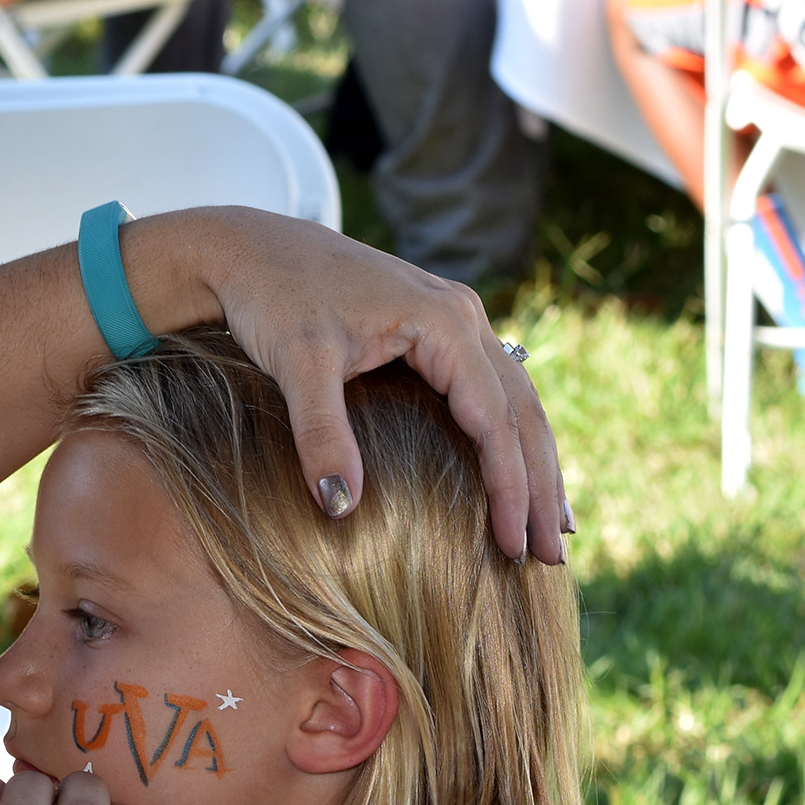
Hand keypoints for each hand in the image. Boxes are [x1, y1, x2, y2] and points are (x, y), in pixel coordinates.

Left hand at [127, 207, 568, 564]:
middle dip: (540, 484)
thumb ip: (321, 434)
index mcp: (445, 322)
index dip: (509, 486)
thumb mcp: (297, 365)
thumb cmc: (274, 299)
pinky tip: (516, 473)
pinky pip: (490, 388)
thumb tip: (341, 507)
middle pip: (522, 410)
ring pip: (515, 399)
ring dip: (535, 462)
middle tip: (551, 554)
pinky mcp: (436, 329)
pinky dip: (509, 434)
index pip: (495, 419)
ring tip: (553, 526)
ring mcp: (455, 319)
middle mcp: (463, 316)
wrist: (251, 249)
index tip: (513, 545)